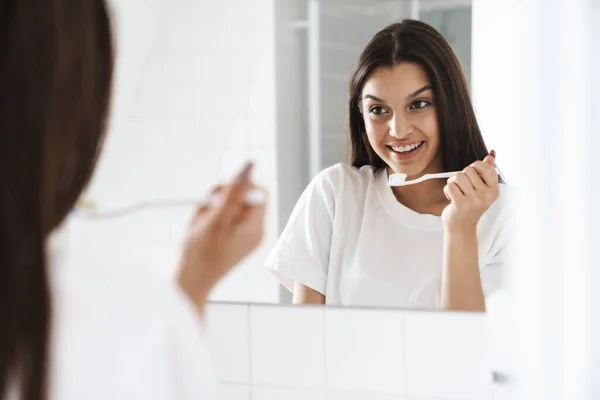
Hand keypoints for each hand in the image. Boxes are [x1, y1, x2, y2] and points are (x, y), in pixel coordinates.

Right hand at [177, 162, 266, 310]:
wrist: (187, 285)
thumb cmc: (199, 254)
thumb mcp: (216, 217)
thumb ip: (233, 191)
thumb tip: (250, 164)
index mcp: (256, 227)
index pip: (258, 191)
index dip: (238, 186)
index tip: (219, 196)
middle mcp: (253, 232)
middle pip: (242, 197)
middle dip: (219, 199)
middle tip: (204, 211)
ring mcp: (242, 237)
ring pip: (227, 206)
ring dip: (209, 209)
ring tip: (198, 224)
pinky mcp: (229, 241)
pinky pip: (221, 218)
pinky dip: (207, 219)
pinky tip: (197, 230)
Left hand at [441, 152, 498, 231]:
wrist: (461, 227)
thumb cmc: (470, 205)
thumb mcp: (481, 189)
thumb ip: (486, 172)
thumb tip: (491, 155)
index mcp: (494, 191)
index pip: (487, 168)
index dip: (476, 166)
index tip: (472, 175)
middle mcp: (486, 196)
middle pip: (469, 170)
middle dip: (461, 176)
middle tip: (462, 188)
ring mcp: (474, 200)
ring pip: (458, 176)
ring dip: (453, 183)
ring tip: (457, 192)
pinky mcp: (461, 204)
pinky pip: (450, 186)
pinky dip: (447, 190)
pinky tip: (451, 198)